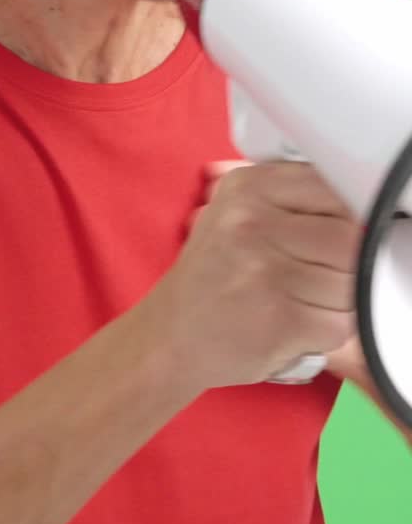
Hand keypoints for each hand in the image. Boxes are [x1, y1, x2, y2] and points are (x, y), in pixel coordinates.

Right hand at [158, 160, 363, 390]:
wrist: (170, 336)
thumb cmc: (211, 276)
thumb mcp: (235, 213)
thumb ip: (288, 198)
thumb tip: (352, 199)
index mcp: (247, 187)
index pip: (334, 190)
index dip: (343, 219)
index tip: (330, 236)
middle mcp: (252, 222)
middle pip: (348, 239)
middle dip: (343, 264)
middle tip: (312, 276)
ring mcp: (265, 271)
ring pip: (348, 283)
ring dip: (335, 301)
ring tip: (299, 302)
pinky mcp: (279, 318)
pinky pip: (339, 323)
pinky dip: (325, 332)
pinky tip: (295, 326)